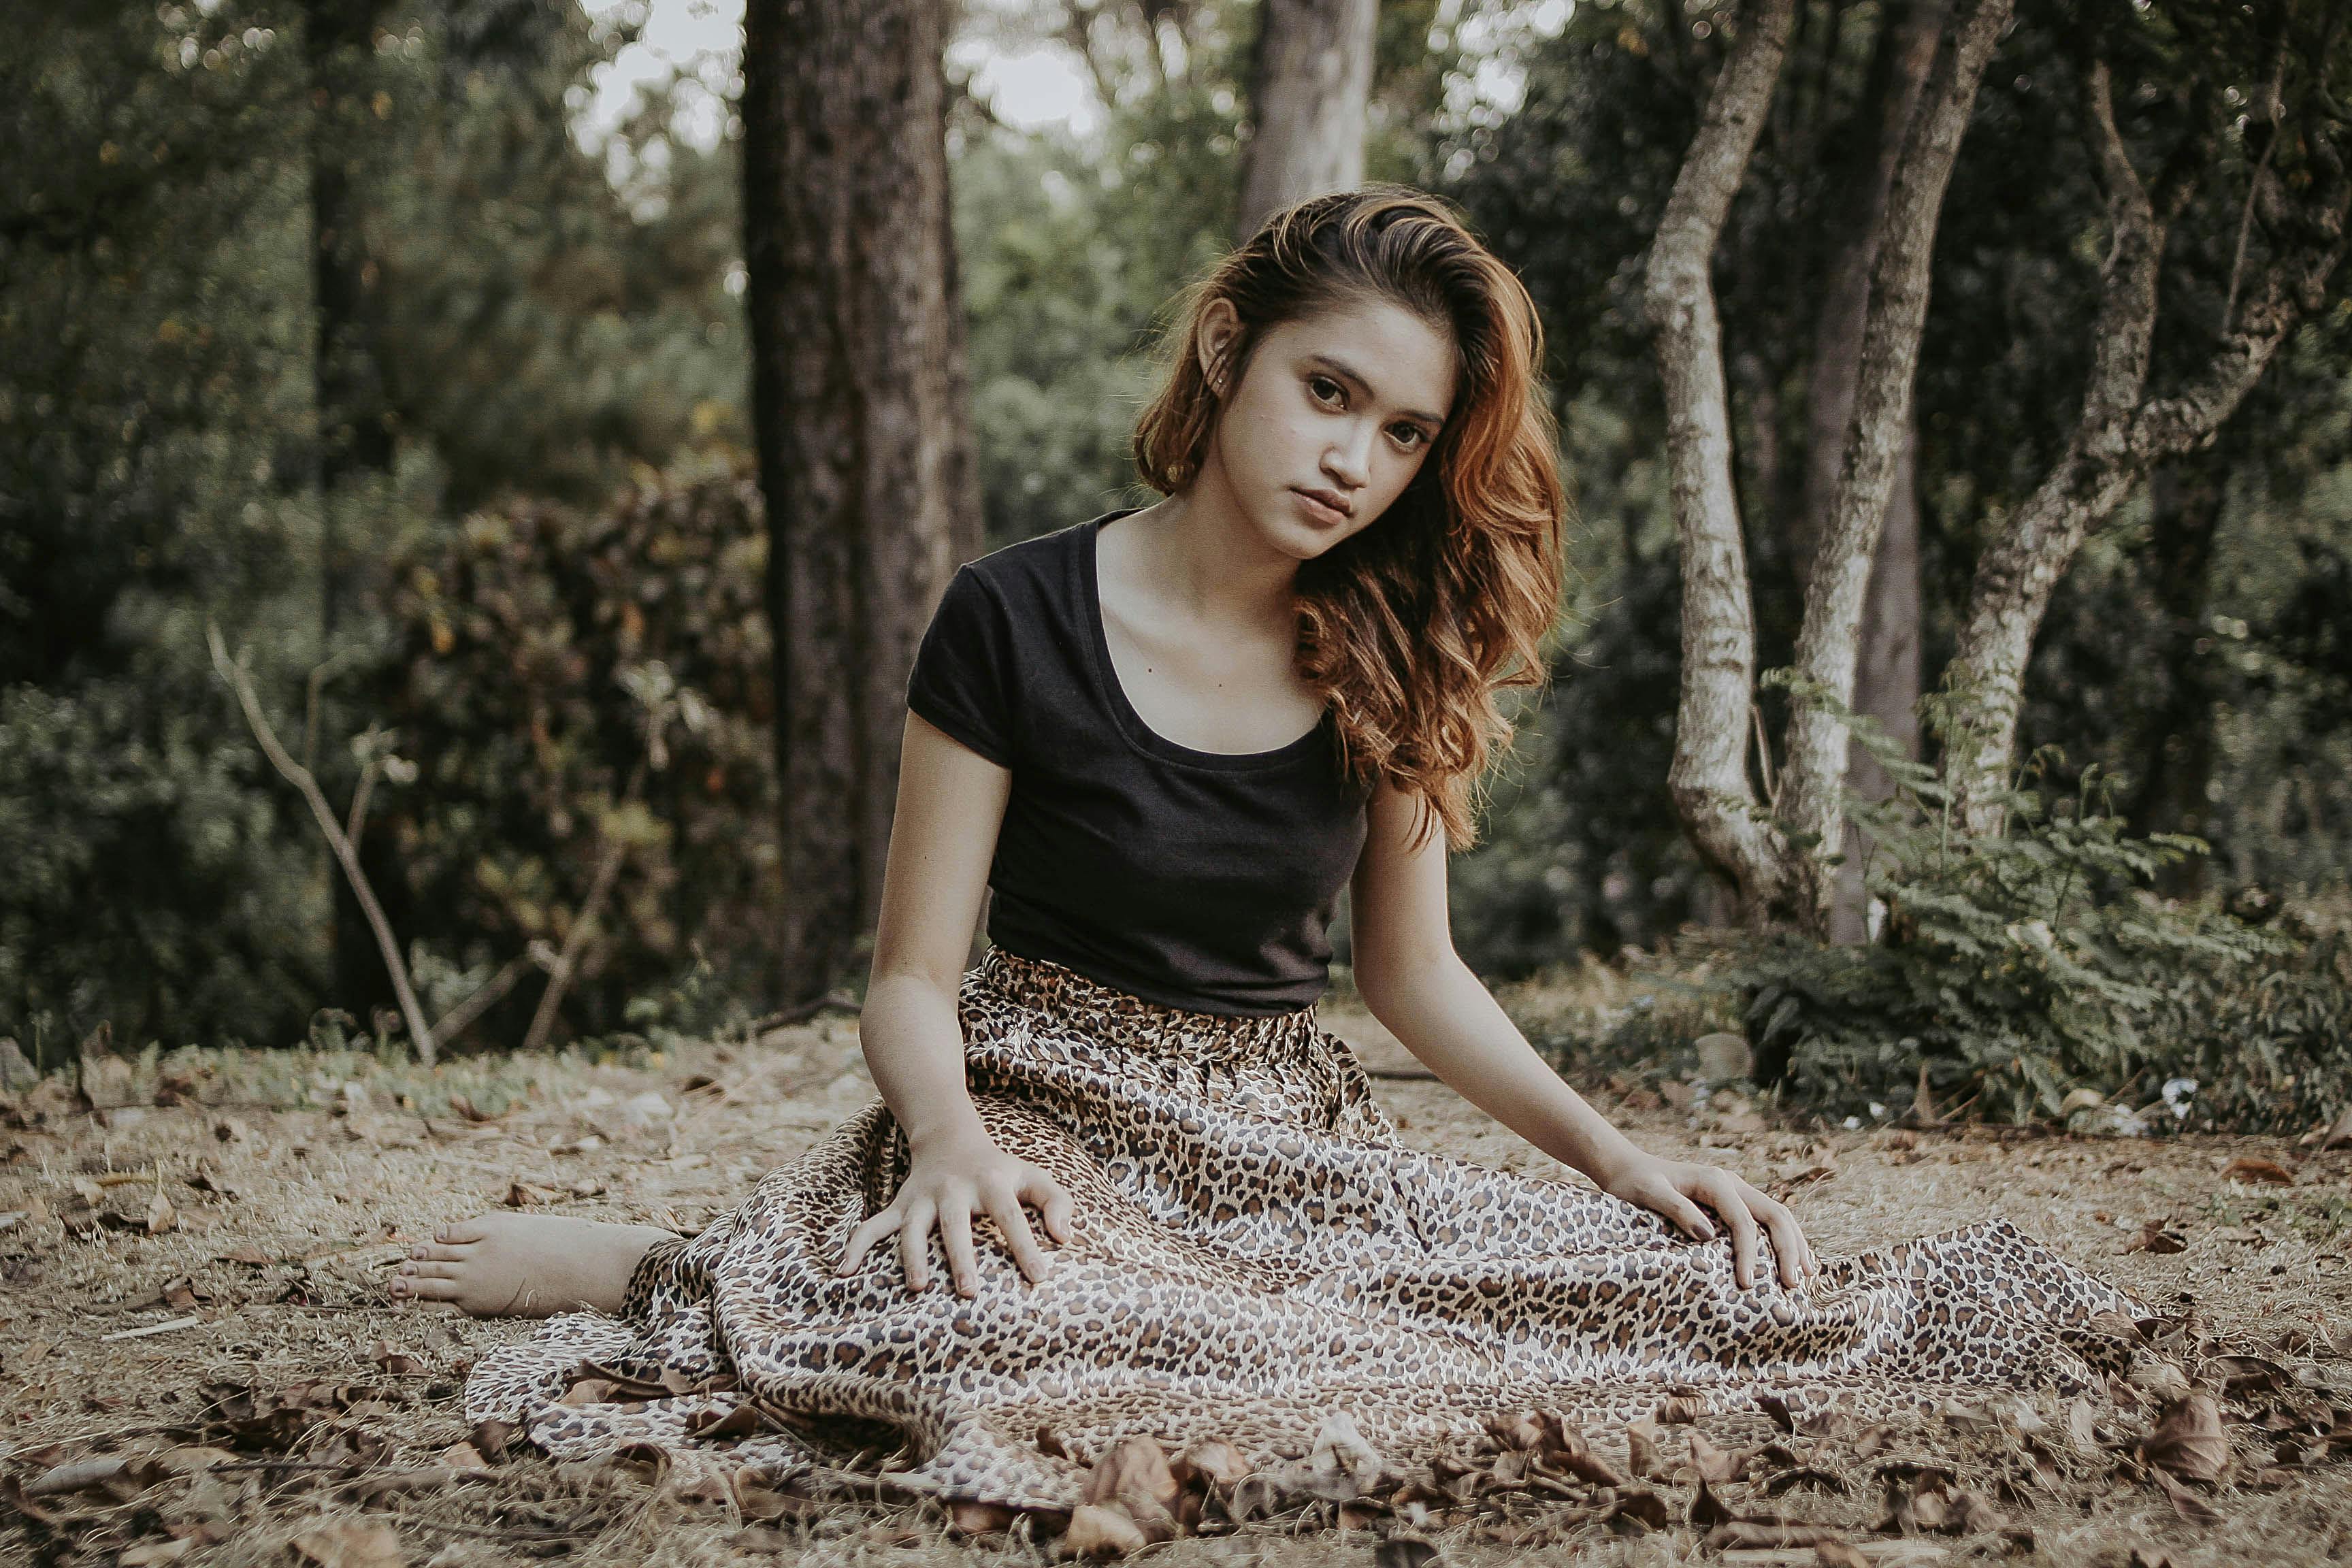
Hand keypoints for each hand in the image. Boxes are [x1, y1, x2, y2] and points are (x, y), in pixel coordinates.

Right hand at [835, 1128, 1075, 1296]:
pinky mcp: (899, 1207)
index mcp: (990, 1182)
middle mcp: (953, 1190)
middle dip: (961, 1256)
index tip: (1040, 1276)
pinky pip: (872, 1227)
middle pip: (956, 1224)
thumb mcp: (1032, 1176)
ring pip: (912, 1228)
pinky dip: (855, 1247)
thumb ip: (1057, 1202)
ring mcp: (921, 1199)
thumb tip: (1065, 1238)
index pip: (1011, 1215)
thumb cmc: (1000, 1170)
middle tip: (970, 1291)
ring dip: (913, 1257)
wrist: (949, 1137)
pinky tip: (843, 1272)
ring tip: (919, 1288)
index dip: (1025, 1244)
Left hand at [1596, 1150, 1816, 1290]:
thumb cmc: (1635, 1183)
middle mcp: (1732, 1183)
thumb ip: (1676, 1210)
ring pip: (1779, 1215)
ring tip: (1806, 1276)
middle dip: (1788, 1249)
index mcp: (1714, 1181)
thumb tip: (1708, 1235)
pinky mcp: (1735, 1202)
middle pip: (1775, 1214)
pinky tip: (1796, 1260)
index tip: (1747, 1284)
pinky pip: (1768, 1219)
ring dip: (1795, 1244)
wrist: (1628, 1168)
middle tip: (1793, 1285)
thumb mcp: (1648, 1194)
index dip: (1749, 1252)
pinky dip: (1786, 1239)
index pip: (1743, 1220)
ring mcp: (1737, 1191)